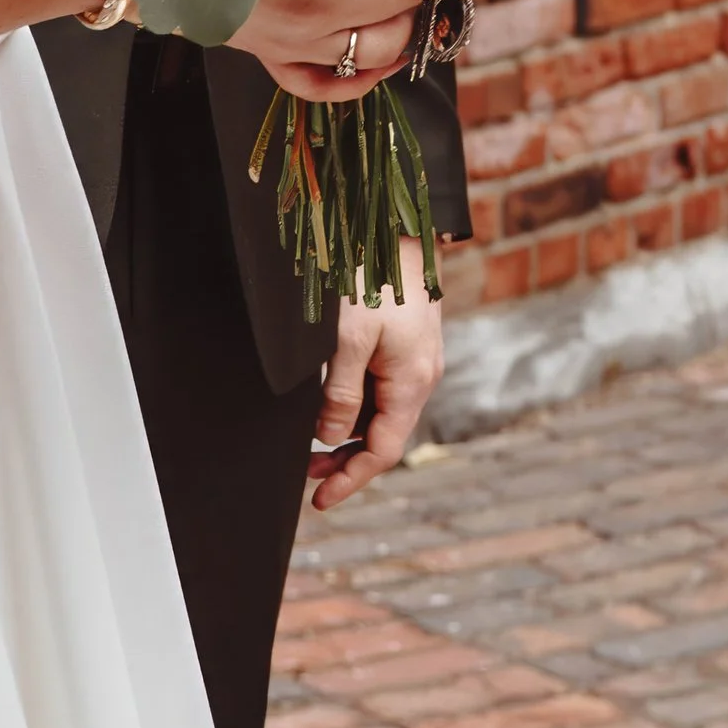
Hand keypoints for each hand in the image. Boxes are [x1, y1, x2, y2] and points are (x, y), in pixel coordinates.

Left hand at [308, 272, 443, 509]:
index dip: (351, 480)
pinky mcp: (408, 341)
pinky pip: (383, 387)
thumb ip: (340, 392)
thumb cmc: (373, 277)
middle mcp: (421, 375)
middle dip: (346, 461)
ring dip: (348, 432)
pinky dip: (357, 404)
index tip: (320, 500)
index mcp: (411, 382)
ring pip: (382, 412)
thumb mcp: (348, 338)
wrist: (397, 226)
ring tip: (310, 446)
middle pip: (383, 435)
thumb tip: (329, 438)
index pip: (382, 451)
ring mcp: (417, 358)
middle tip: (307, 477)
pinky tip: (332, 402)